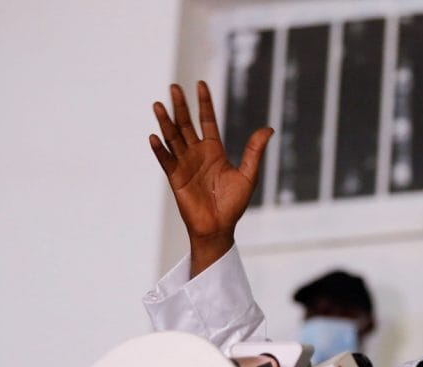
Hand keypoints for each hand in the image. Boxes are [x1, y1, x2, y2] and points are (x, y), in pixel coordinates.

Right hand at [149, 82, 272, 276]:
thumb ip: (254, 151)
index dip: (204, 103)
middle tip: (174, 87)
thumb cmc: (234, 204)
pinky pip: (166, 161)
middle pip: (186, 125)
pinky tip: (154, 137)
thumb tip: (268, 129)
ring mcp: (184, 164)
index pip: (207, 121)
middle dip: (181, 106)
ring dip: (166, 122)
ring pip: (173, 138)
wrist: (219, 227)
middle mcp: (197, 154)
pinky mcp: (175, 179)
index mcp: (214, 150)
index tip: (200, 84)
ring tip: (159, 105)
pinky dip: (160, 150)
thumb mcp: (248, 175)